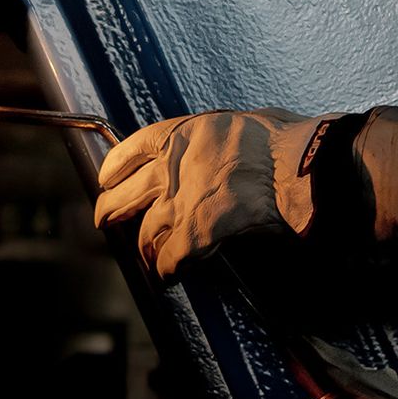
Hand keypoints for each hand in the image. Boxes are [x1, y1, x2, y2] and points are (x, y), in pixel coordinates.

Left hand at [92, 108, 332, 275]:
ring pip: (146, 235)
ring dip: (146, 249)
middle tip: (105, 219)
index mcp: (179, 136)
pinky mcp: (193, 236)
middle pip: (123, 195)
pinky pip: (170, 260)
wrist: (292, 166)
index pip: (130, 150)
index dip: (114, 167)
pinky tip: (170, 277)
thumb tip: (238, 137)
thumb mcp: (244, 121)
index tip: (108, 176)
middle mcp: (169, 171)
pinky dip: (168, 271)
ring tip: (149, 258)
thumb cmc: (279, 141)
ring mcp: (178, 206)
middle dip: (111, 210)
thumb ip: (226, 135)